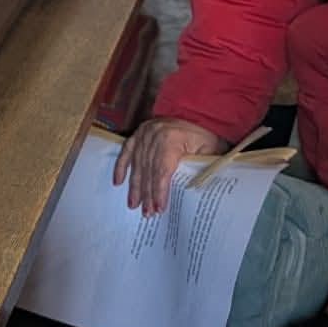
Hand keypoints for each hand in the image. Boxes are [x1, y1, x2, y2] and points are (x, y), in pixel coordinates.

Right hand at [111, 118, 227, 215]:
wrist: (198, 114)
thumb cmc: (206, 136)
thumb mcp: (209, 152)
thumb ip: (199, 169)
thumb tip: (191, 195)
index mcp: (172, 138)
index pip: (162, 170)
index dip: (159, 190)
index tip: (159, 208)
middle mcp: (154, 135)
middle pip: (148, 170)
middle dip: (146, 194)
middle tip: (146, 213)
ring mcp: (144, 133)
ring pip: (137, 164)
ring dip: (135, 186)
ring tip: (134, 204)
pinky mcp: (139, 133)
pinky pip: (126, 151)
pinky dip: (121, 167)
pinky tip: (118, 182)